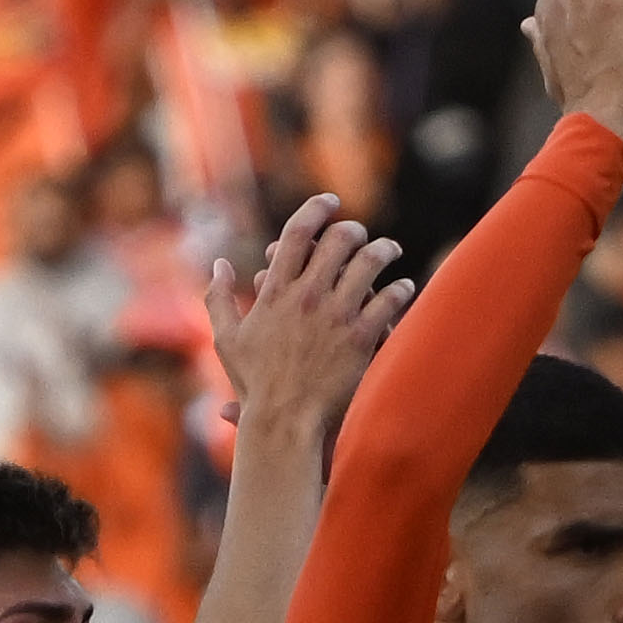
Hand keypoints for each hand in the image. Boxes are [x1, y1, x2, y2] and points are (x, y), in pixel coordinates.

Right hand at [211, 194, 405, 477]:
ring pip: (368, 263)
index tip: (330, 202)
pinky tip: (405, 287)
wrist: (284, 421)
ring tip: (391, 249)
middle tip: (360, 233)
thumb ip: (217, 297)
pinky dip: (399, 289)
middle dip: (352, 230)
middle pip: (337, 241)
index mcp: (276, 291)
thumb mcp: (226, 338)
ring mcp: (336, 315)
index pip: (297, 234)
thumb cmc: (255, 384)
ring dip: (382, 250)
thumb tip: (218, 264)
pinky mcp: (361, 338)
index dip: (315, 210)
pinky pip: (388, 301)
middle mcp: (307, 296)